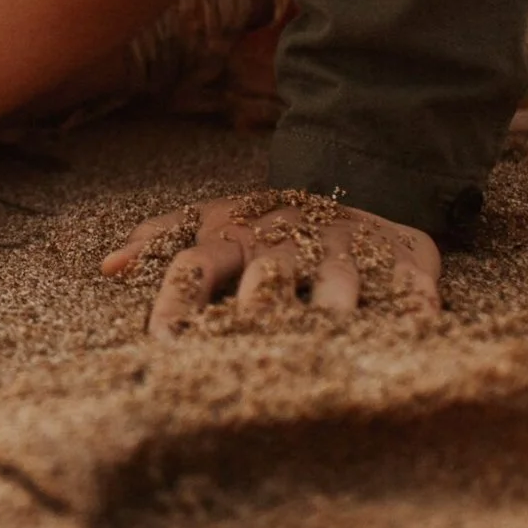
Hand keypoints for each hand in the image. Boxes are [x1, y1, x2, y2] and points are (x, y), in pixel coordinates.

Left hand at [100, 191, 441, 334]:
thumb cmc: (267, 220)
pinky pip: (411, 287)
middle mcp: (288, 243)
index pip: (195, 267)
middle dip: (255, 312)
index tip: (161, 346)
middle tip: (247, 352)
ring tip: (328, 342)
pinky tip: (419, 334)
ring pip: (337, 283)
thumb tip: (109, 266)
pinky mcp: (402, 258)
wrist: (358, 175)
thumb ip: (161, 239)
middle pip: (266, 278)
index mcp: (236, 238)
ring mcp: (346, 249)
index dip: (176, 303)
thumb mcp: (212, 220)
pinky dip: (415, 309)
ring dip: (332, 310)